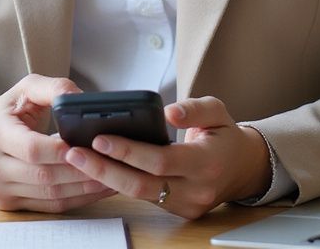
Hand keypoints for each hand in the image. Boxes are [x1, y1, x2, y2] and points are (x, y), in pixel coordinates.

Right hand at [0, 73, 114, 211]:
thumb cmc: (10, 110)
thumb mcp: (28, 89)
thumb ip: (55, 88)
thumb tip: (81, 98)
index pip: (32, 148)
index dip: (61, 151)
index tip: (87, 146)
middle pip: (43, 176)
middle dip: (80, 172)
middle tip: (110, 164)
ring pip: (49, 195)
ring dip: (83, 189)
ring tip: (110, 177)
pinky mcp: (7, 203)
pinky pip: (48, 206)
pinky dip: (75, 199)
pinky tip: (95, 188)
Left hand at [64, 96, 270, 219]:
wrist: (245, 168)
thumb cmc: (225, 135)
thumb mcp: (217, 110)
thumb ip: (194, 109)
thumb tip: (169, 111)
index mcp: (205, 162)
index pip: (160, 160)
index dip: (128, 151)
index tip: (100, 137)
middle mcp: (195, 189)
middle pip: (142, 185)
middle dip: (104, 168)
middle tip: (75, 151)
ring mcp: (186, 205)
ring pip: (139, 195)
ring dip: (105, 178)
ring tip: (78, 159)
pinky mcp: (178, 211)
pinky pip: (144, 198)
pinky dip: (119, 183)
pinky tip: (98, 167)